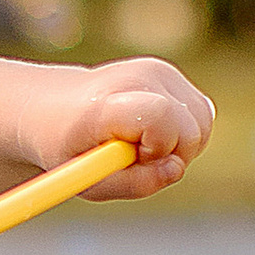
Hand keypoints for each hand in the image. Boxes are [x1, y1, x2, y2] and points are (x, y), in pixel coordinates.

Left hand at [28, 57, 214, 200]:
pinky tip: (151, 133)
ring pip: (203, 121)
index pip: (160, 115)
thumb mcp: (86, 178)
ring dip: (180, 145)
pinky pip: (201, 114)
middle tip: (134, 157)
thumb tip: (176, 169)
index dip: (159, 148)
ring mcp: (159, 71)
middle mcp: (139, 77)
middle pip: (192, 127)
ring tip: (140, 146)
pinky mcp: (171, 74)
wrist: (52, 107)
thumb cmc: (67, 148)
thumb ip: (133, 183)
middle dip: (173, 155)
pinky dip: (183, 133)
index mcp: (107, 102)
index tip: (136, 157)